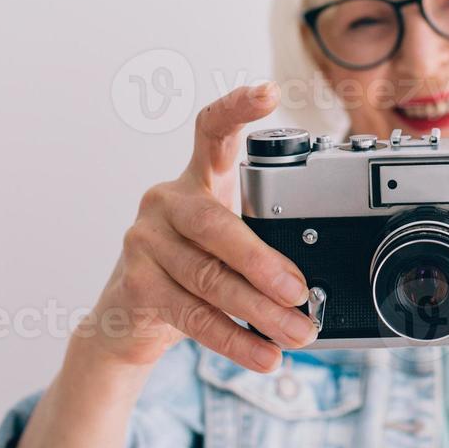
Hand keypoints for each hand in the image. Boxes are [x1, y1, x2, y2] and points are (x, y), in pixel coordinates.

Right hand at [81, 82, 317, 371]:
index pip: (211, 131)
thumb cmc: (193, 269)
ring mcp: (144, 242)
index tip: (268, 93)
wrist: (130, 320)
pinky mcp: (135, 284)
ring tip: (297, 333)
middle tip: (301, 293)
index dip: (237, 109)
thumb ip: (262, 244)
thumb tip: (318, 281)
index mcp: (196, 179)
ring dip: (260, 312)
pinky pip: (193, 315)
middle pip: (217, 226)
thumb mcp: (227, 245)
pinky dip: (235, 340)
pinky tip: (263, 355)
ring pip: (209, 278)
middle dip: (264, 264)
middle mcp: (165, 201)